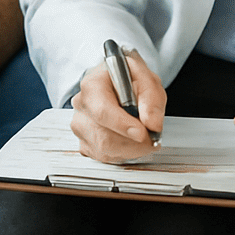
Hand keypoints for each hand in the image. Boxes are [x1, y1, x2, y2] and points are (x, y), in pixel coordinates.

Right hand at [69, 49, 164, 164]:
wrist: (119, 81)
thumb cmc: (129, 77)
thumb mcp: (147, 79)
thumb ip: (152, 98)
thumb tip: (151, 124)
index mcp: (93, 85)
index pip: (103, 111)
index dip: (123, 126)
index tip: (143, 133)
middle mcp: (82, 106)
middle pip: (104, 137)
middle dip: (134, 143)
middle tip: (153, 138)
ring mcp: (81, 126)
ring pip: (105, 150)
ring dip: (131, 149)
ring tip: (144, 137)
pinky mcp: (84, 142)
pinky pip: (104, 157)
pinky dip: (123, 154)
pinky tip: (131, 141)